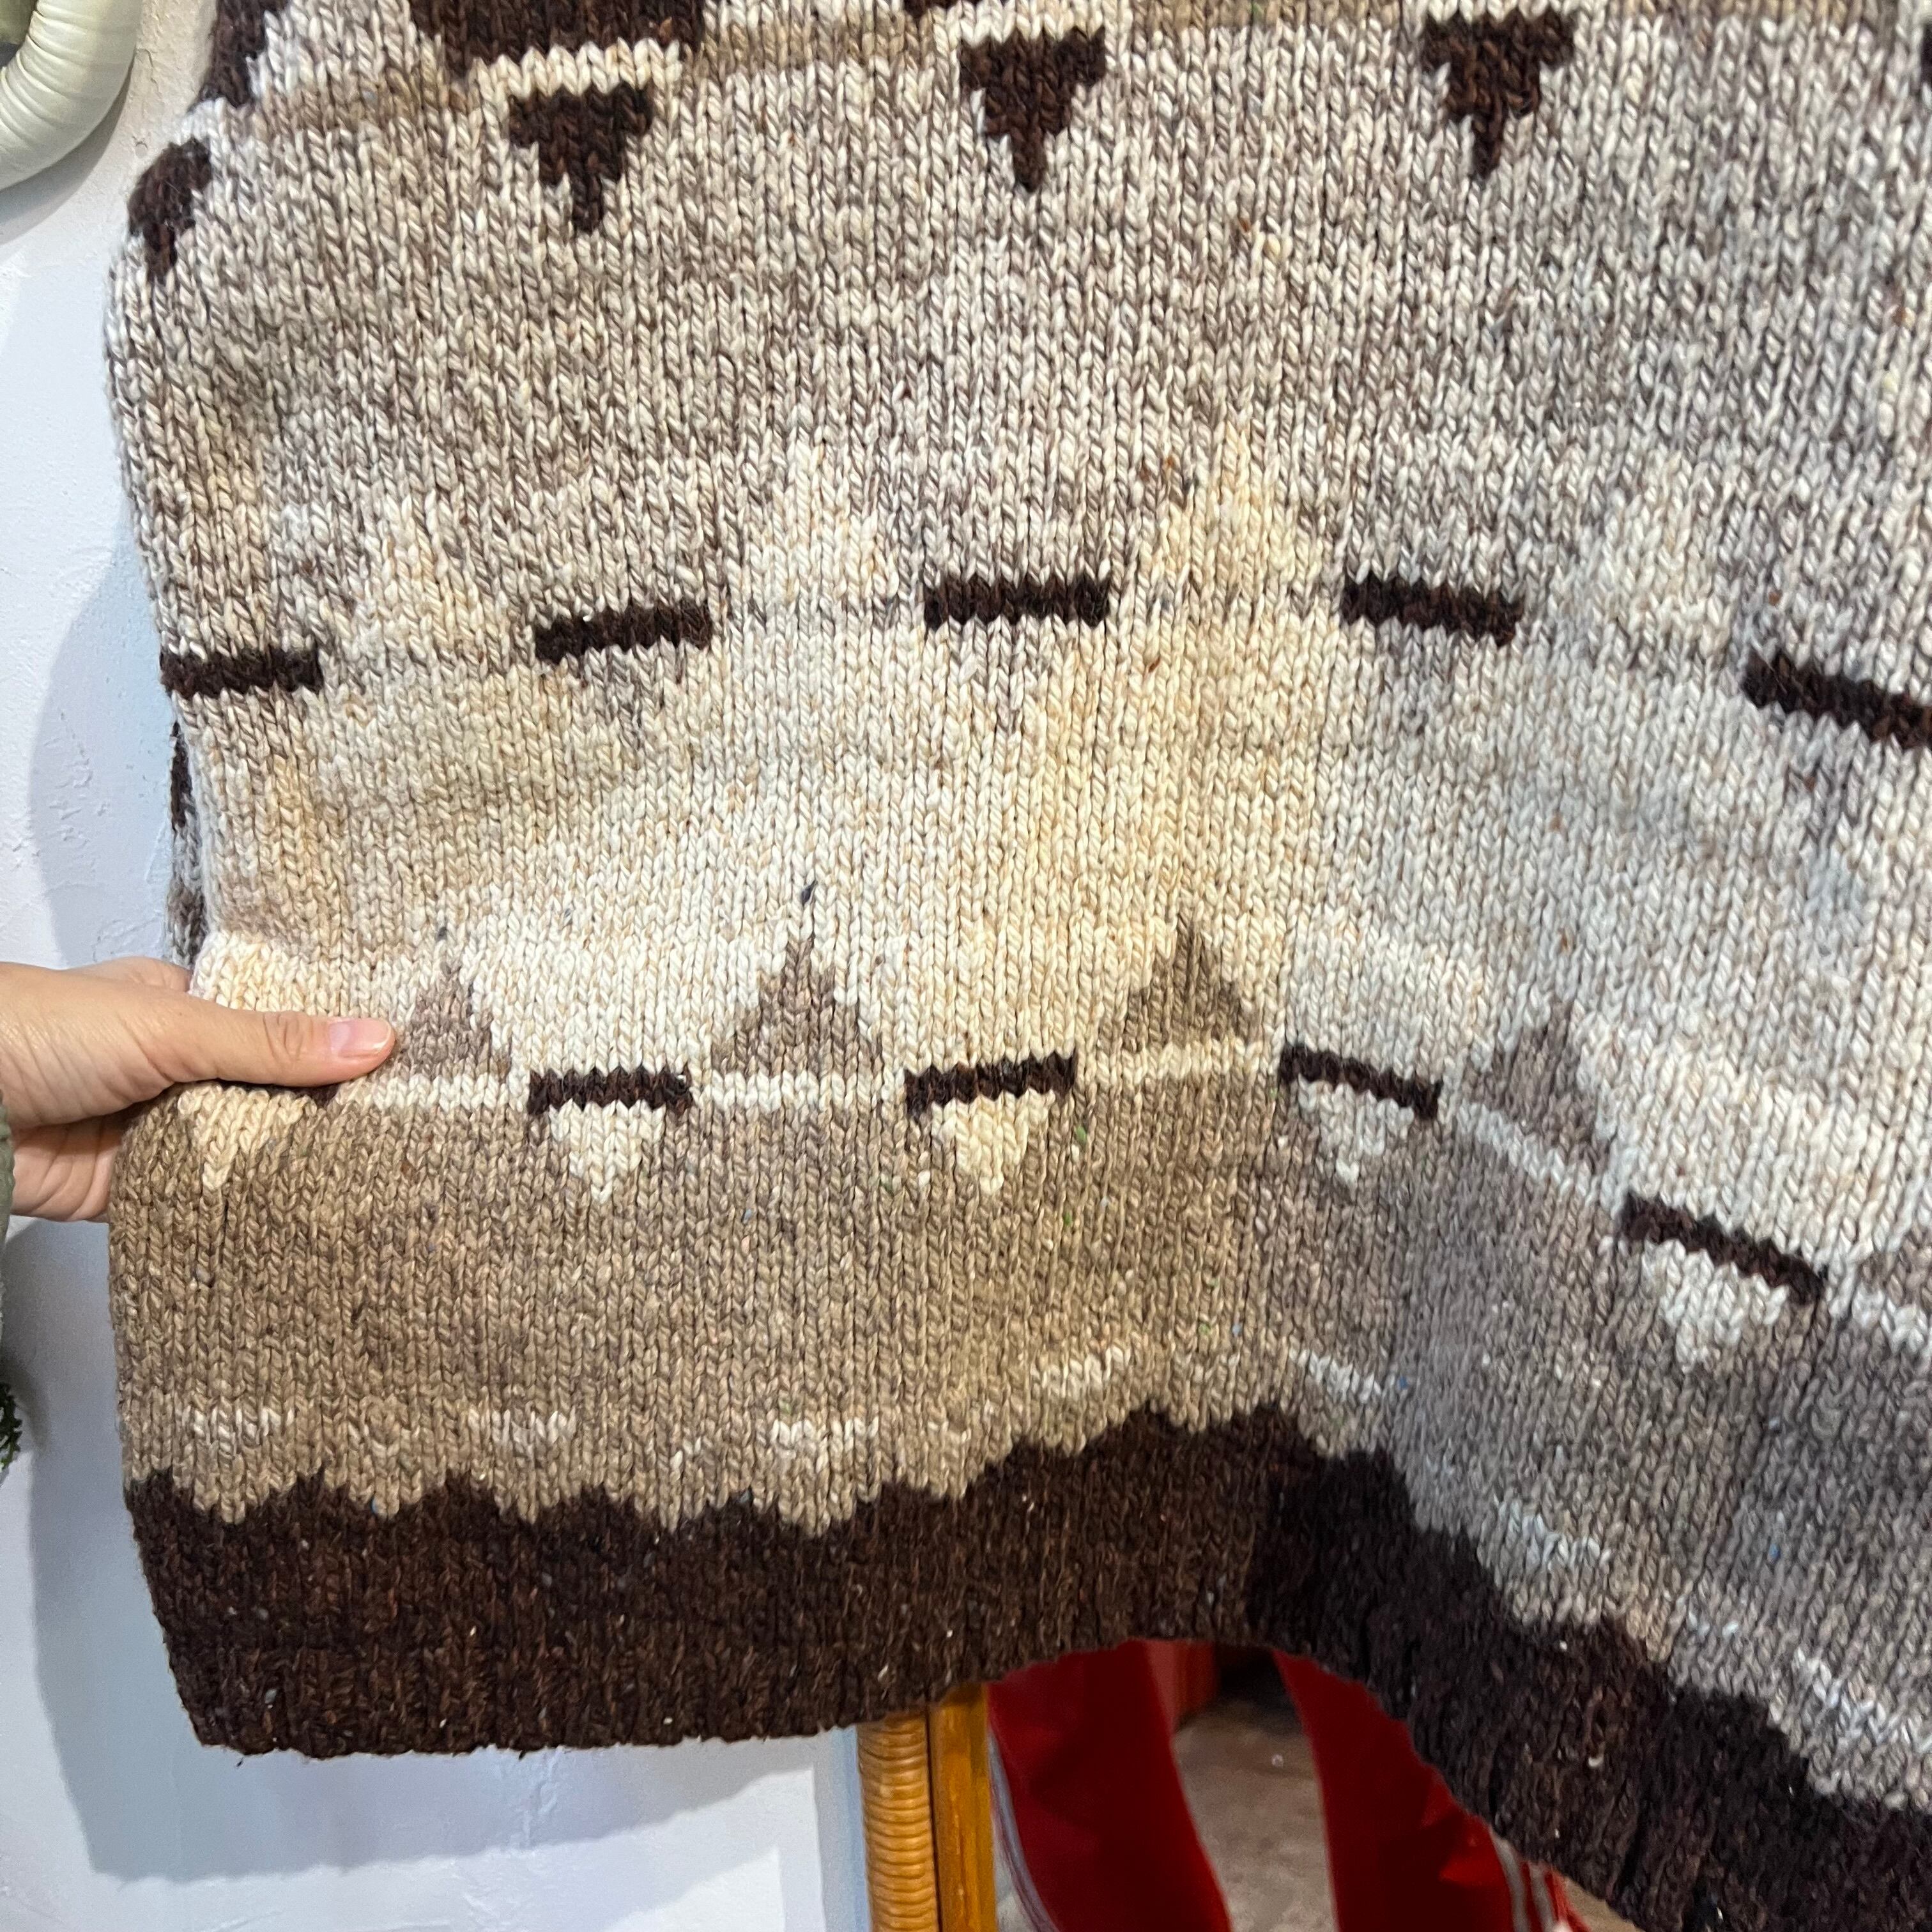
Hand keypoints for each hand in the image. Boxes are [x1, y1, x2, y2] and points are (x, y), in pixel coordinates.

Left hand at [0, 958, 392, 1220]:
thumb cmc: (40, 1033)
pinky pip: (202, 1200)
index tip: (405, 1066)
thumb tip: (379, 1039)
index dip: (333, 1044)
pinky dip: (241, 1208)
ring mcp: (155, 1129)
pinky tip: (308, 1213)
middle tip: (409, 1130)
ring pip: (240, 1149)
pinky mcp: (136, 1190)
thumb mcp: (171, 1026)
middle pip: (266, 1092)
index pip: (277, 1025)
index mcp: (182, 1007)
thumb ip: (272, 1043)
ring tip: (381, 1174)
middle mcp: (174, 1066)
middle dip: (319, 1111)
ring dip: (284, 1162)